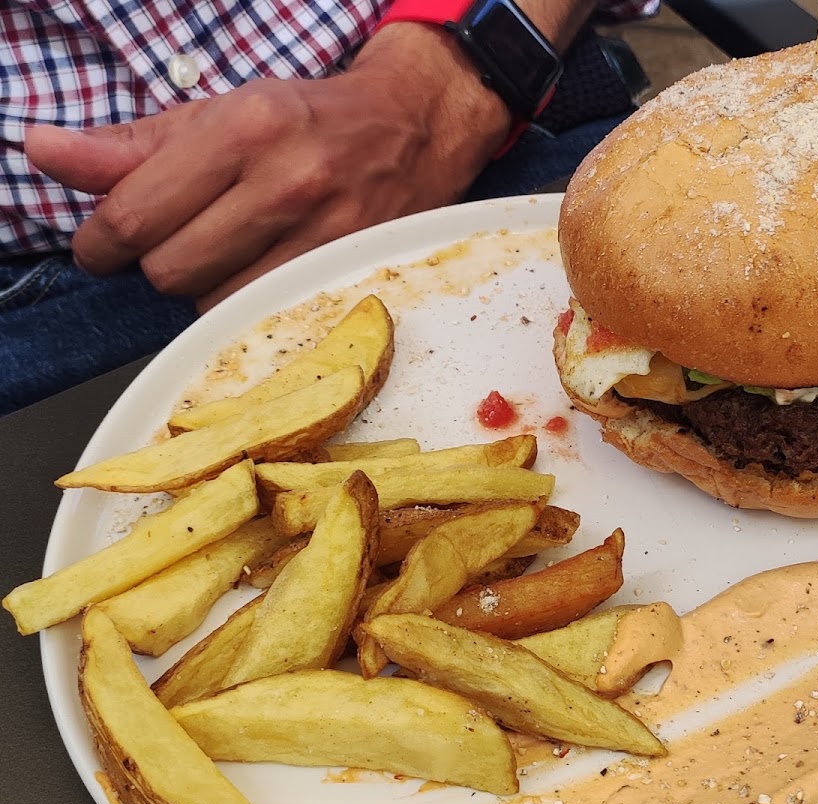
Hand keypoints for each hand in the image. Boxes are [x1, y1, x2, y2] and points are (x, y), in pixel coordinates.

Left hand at [22, 24, 512, 310]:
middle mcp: (285, 184)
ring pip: (216, 305)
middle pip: (171, 272)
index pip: (136, 216)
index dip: (100, 244)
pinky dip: (249, 308)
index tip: (99, 248)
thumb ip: (131, 145)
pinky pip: (266, 318)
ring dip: (207, 290)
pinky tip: (258, 280)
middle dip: (158, 266)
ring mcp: (322, 238)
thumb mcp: (220, 114)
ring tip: (228, 259)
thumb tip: (46, 152)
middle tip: (173, 248)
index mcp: (243, 130)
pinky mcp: (346, 276)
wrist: (413, 130)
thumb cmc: (310, 121)